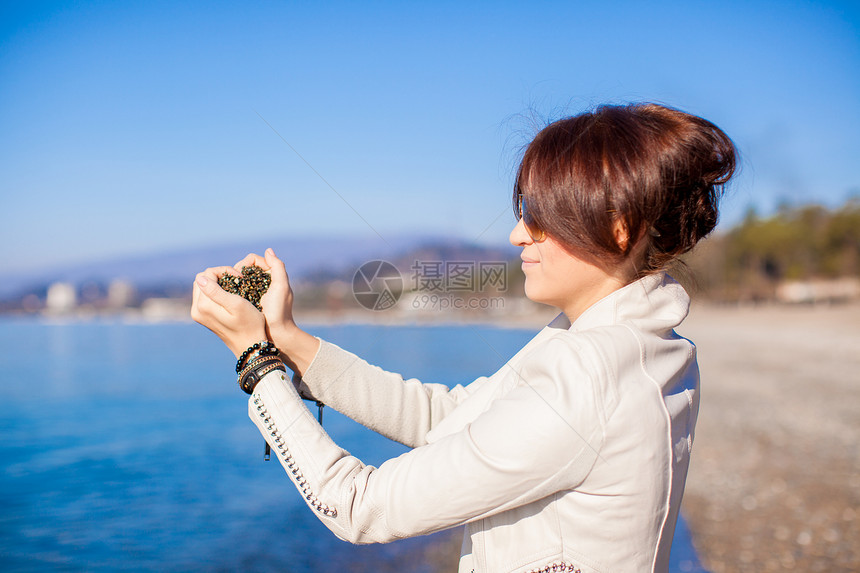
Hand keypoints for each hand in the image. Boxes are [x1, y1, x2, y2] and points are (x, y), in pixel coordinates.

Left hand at [191, 266, 267, 357]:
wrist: (250, 346)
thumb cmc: (249, 324)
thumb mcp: (236, 304)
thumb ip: (216, 291)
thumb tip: (201, 278)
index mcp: (203, 305)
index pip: (207, 275)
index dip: (224, 271)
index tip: (240, 277)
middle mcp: (196, 310)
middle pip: (202, 280)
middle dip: (219, 275)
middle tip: (237, 280)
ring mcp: (199, 315)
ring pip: (203, 287)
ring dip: (217, 283)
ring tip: (234, 287)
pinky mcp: (203, 317)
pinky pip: (205, 296)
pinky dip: (216, 291)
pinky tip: (229, 295)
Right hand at [232, 248, 319, 375]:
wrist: (277, 334)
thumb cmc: (280, 311)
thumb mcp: (282, 287)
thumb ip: (278, 267)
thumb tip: (268, 250)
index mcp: (272, 275)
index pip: (253, 260)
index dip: (244, 264)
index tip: (239, 275)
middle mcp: (262, 281)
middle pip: (243, 269)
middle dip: (235, 272)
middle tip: (232, 283)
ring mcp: (254, 291)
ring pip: (238, 279)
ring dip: (231, 281)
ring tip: (227, 289)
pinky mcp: (248, 302)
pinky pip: (236, 291)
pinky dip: (231, 291)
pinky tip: (226, 296)